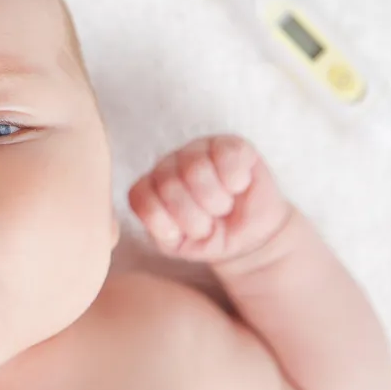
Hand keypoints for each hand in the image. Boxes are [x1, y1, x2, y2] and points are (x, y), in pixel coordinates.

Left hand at [128, 135, 291, 262]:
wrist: (250, 233)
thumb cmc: (211, 237)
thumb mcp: (182, 245)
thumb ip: (165, 234)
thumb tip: (167, 225)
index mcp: (151, 189)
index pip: (140, 197)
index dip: (162, 222)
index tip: (182, 234)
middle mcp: (168, 165)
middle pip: (169, 185)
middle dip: (194, 217)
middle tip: (210, 222)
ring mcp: (197, 150)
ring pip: (195, 168)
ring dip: (216, 200)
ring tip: (224, 206)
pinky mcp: (229, 144)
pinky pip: (227, 154)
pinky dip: (235, 179)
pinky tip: (238, 187)